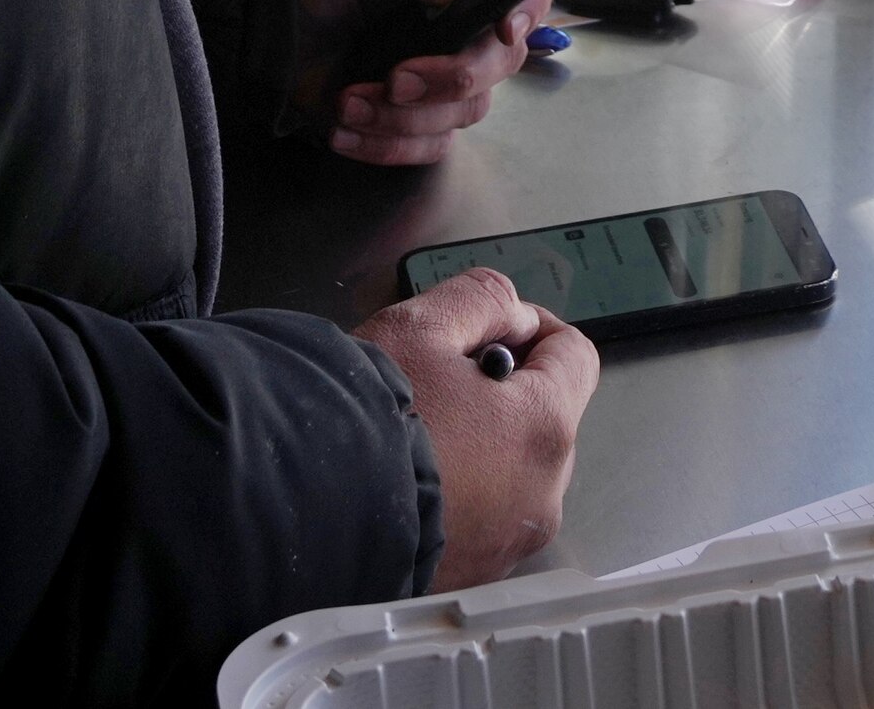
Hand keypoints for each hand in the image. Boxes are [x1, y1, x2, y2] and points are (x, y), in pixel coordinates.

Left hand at [277, 0, 541, 161]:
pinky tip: (343, 128)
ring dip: (405, 118)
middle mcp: (466, 25)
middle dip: (452, 80)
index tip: (501, 29)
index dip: (532, 9)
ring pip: (463, 114)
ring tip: (347, 102)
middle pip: (501, 64)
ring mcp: (439, 73)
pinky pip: (424, 147)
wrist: (268, 3)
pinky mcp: (408, 114)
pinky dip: (384, 147)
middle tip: (395, 78)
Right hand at [356, 265, 595, 587]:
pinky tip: (405, 478)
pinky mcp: (468, 573)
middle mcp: (539, 495)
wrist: (299, 514)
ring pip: (510, 471)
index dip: (533, 327)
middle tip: (439, 379)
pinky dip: (456, 495)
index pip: (574, 356)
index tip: (492, 326)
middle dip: (502, 391)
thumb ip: (481, 300)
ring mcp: (504, 544)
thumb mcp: (418, 327)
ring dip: (480, 446)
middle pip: (543, 418)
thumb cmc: (363, 423)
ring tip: (416, 432)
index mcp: (544, 429)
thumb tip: (511, 312)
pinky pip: (478, 518)